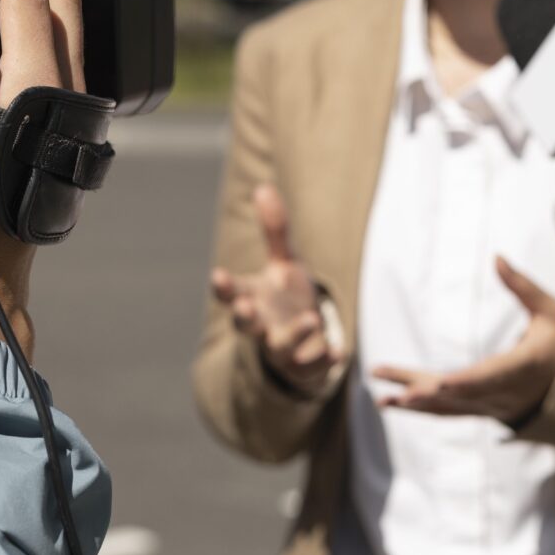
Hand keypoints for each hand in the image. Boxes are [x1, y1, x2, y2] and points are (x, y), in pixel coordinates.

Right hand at [211, 185, 343, 396]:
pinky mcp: (305, 366)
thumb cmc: (287, 297)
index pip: (230, 293)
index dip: (222, 286)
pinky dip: (325, 359)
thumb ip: (274, 230)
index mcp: (252, 298)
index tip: (217, 275)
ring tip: (311, 320)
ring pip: (281, 346)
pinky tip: (338, 352)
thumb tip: (263, 187)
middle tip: (245, 307)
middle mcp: (262, 326)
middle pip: (244, 325)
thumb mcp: (284, 262)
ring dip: (294, 334)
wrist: (305, 342)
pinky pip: (313, 366)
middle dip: (244, 317)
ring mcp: (282, 349)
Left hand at [372, 257, 554, 424]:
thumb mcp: (551, 311)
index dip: (466, 383)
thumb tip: (497, 257)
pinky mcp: (481, 411)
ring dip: (415, 403)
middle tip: (397, 391)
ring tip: (382, 399)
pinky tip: (393, 401)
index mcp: (524, 369)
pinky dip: (421, 408)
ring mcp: (492, 408)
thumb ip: (522, 287)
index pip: (492, 377)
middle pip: (462, 396)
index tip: (440, 385)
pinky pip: (448, 412)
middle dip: (428, 394)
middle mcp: (505, 394)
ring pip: (450, 408)